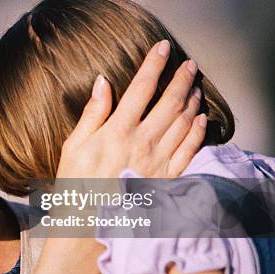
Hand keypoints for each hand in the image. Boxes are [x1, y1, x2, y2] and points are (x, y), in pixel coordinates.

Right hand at [56, 40, 206, 178]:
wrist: (90, 226)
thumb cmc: (76, 185)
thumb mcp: (73, 147)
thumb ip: (92, 114)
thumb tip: (102, 82)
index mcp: (117, 130)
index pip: (141, 87)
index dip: (154, 64)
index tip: (163, 47)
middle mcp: (143, 141)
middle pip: (170, 101)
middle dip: (182, 78)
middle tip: (190, 64)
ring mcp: (159, 161)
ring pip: (184, 122)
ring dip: (192, 101)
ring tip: (196, 87)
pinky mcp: (168, 178)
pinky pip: (190, 150)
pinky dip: (199, 132)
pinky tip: (201, 119)